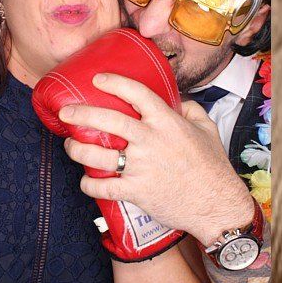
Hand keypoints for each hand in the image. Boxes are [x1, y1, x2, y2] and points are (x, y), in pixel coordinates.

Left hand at [59, 71, 255, 247]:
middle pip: (109, 121)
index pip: (137, 93)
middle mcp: (150, 140)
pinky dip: (90, 184)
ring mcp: (141, 167)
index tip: (98, 79)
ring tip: (69, 146)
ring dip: (78, 150)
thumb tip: (178, 102)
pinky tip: (86, 180)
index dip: (115, 83)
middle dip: (82, 114)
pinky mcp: (136, 192)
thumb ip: (191, 110)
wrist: (215, 203)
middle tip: (66, 112)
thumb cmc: (212, 165)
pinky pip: (103, 188)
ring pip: (99, 155)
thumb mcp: (207, 128)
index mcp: (167, 121)